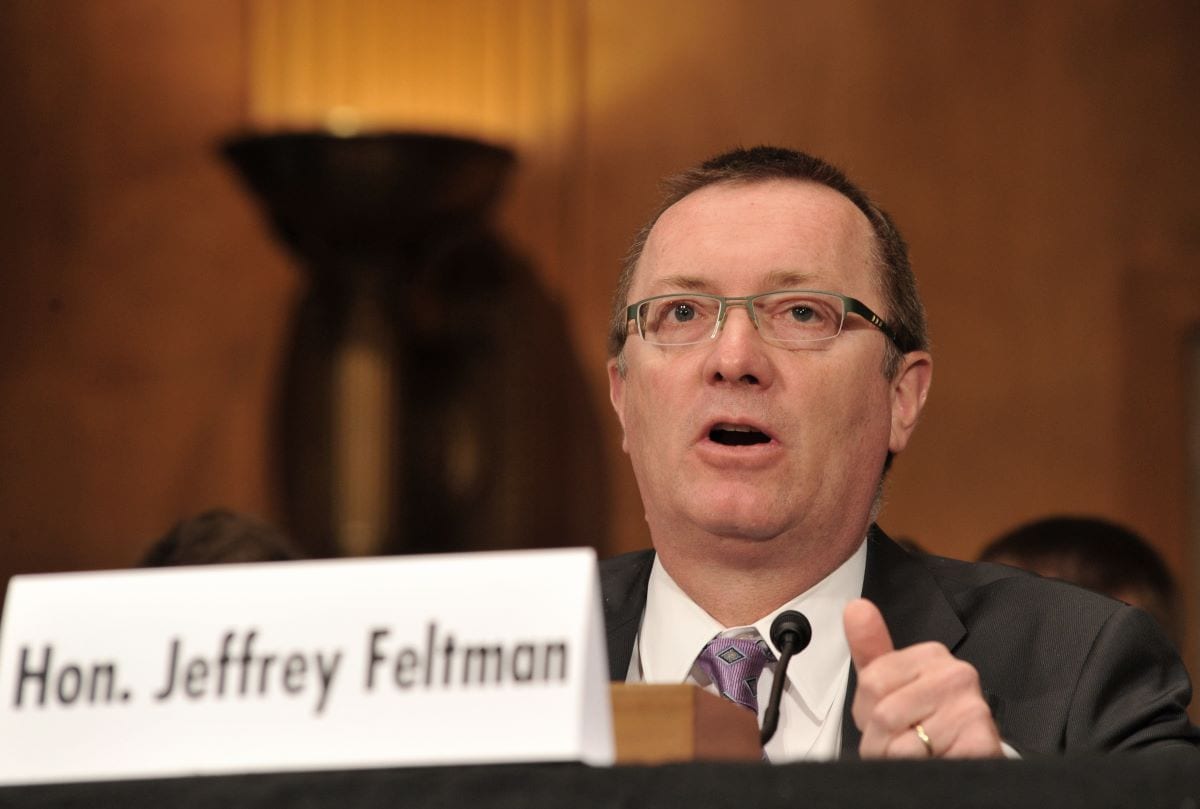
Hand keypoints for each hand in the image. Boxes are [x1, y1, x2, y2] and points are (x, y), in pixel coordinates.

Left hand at [843, 598, 1001, 758]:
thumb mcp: (888, 685)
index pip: (871, 683)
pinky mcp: (981, 741)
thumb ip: (870, 648)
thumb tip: (856, 607)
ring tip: (918, 756)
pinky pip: (926, 763)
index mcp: (931, 655)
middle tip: (902, 743)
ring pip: (902, 743)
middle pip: (883, 712)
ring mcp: (972, 706)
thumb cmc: (924, 722)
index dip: (868, 712)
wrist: (967, 762)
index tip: (889, 719)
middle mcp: (956, 674)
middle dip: (880, 740)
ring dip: (898, 761)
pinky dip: (921, 772)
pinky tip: (936, 762)